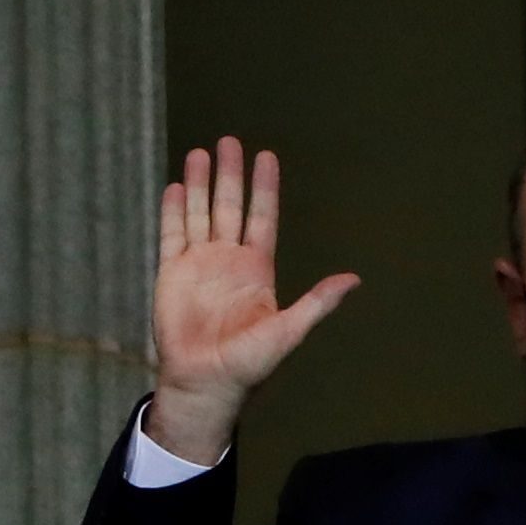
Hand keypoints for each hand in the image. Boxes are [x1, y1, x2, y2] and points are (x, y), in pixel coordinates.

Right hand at [146, 136, 358, 463]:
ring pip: (199, 214)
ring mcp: (198, 265)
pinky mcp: (171, 275)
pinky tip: (177, 187)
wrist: (205, 383)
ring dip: (200, 185)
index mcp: (256, 269)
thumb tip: (353, 280)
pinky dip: (173, 211)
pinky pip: (172, 236)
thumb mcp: (288, 331)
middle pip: (228, 207)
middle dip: (230, 175)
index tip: (266, 157)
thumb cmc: (248, 363)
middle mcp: (227, 260)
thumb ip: (317, 303)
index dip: (264, 188)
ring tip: (200, 153)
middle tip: (230, 141)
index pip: (261, 218)